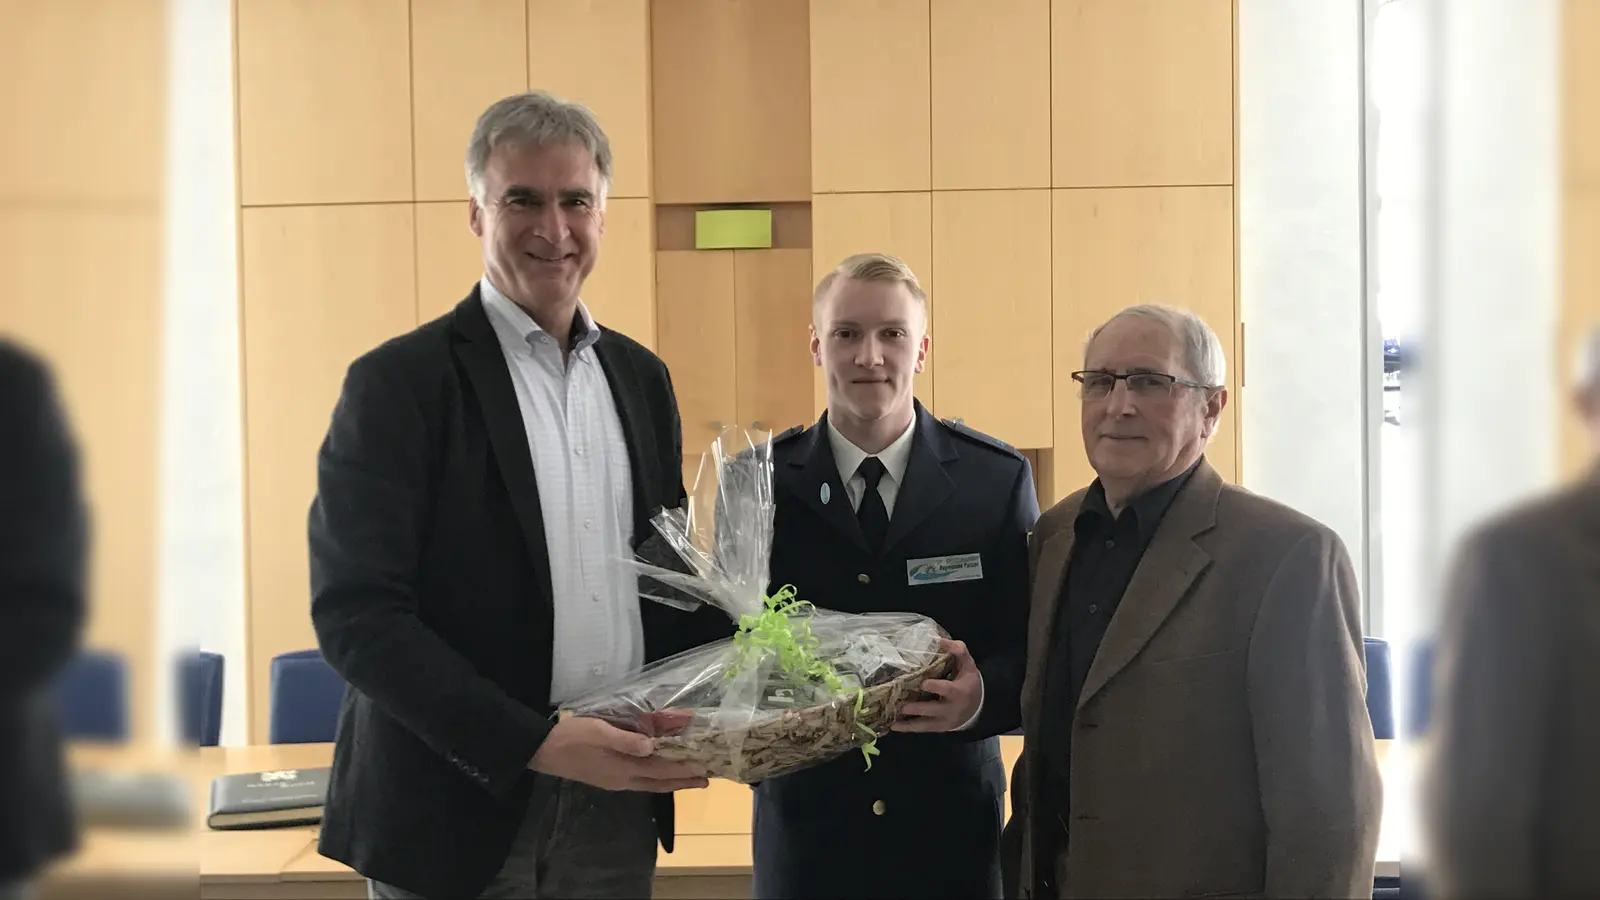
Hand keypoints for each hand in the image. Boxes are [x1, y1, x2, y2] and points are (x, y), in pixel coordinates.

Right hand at [529, 715, 708, 791]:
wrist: (543, 751)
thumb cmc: (572, 738)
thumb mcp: (599, 732)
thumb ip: (626, 740)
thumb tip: (653, 746)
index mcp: (623, 769)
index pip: (662, 770)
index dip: (684, 770)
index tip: (704, 770)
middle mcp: (623, 780)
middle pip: (660, 783)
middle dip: (683, 781)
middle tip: (705, 780)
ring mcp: (615, 781)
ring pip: (651, 784)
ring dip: (671, 781)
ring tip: (688, 779)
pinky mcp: (608, 778)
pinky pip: (640, 781)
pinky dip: (655, 778)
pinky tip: (657, 773)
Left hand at [892, 638, 982, 732]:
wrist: (978, 707)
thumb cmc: (969, 682)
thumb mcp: (968, 665)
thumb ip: (957, 651)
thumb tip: (939, 639)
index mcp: (958, 691)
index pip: (946, 689)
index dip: (934, 687)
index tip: (922, 683)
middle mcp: (950, 709)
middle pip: (931, 709)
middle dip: (916, 707)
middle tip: (900, 703)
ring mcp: (943, 721)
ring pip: (924, 724)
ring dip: (907, 722)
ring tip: (891, 719)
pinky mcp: (938, 728)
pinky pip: (922, 729)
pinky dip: (908, 728)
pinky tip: (893, 726)